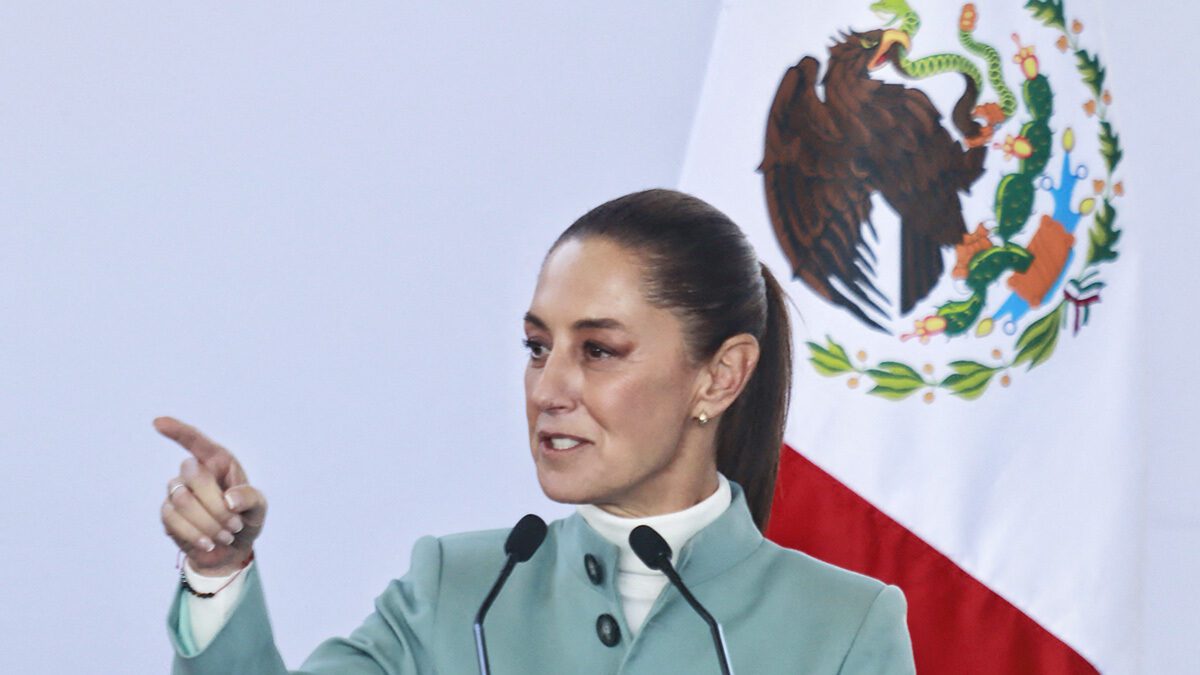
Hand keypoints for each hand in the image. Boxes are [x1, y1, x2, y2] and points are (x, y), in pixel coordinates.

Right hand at [156, 417, 266, 575]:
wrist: (231, 550)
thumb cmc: (245, 519)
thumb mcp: (258, 508)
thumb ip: (250, 498)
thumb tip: (229, 499)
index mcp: (218, 462)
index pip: (195, 441)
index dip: (178, 431)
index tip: (158, 423)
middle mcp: (194, 472)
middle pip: (193, 475)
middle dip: (217, 504)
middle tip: (235, 525)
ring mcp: (177, 492)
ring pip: (182, 500)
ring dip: (208, 523)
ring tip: (226, 535)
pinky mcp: (167, 514)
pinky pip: (173, 519)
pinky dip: (195, 534)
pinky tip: (208, 543)